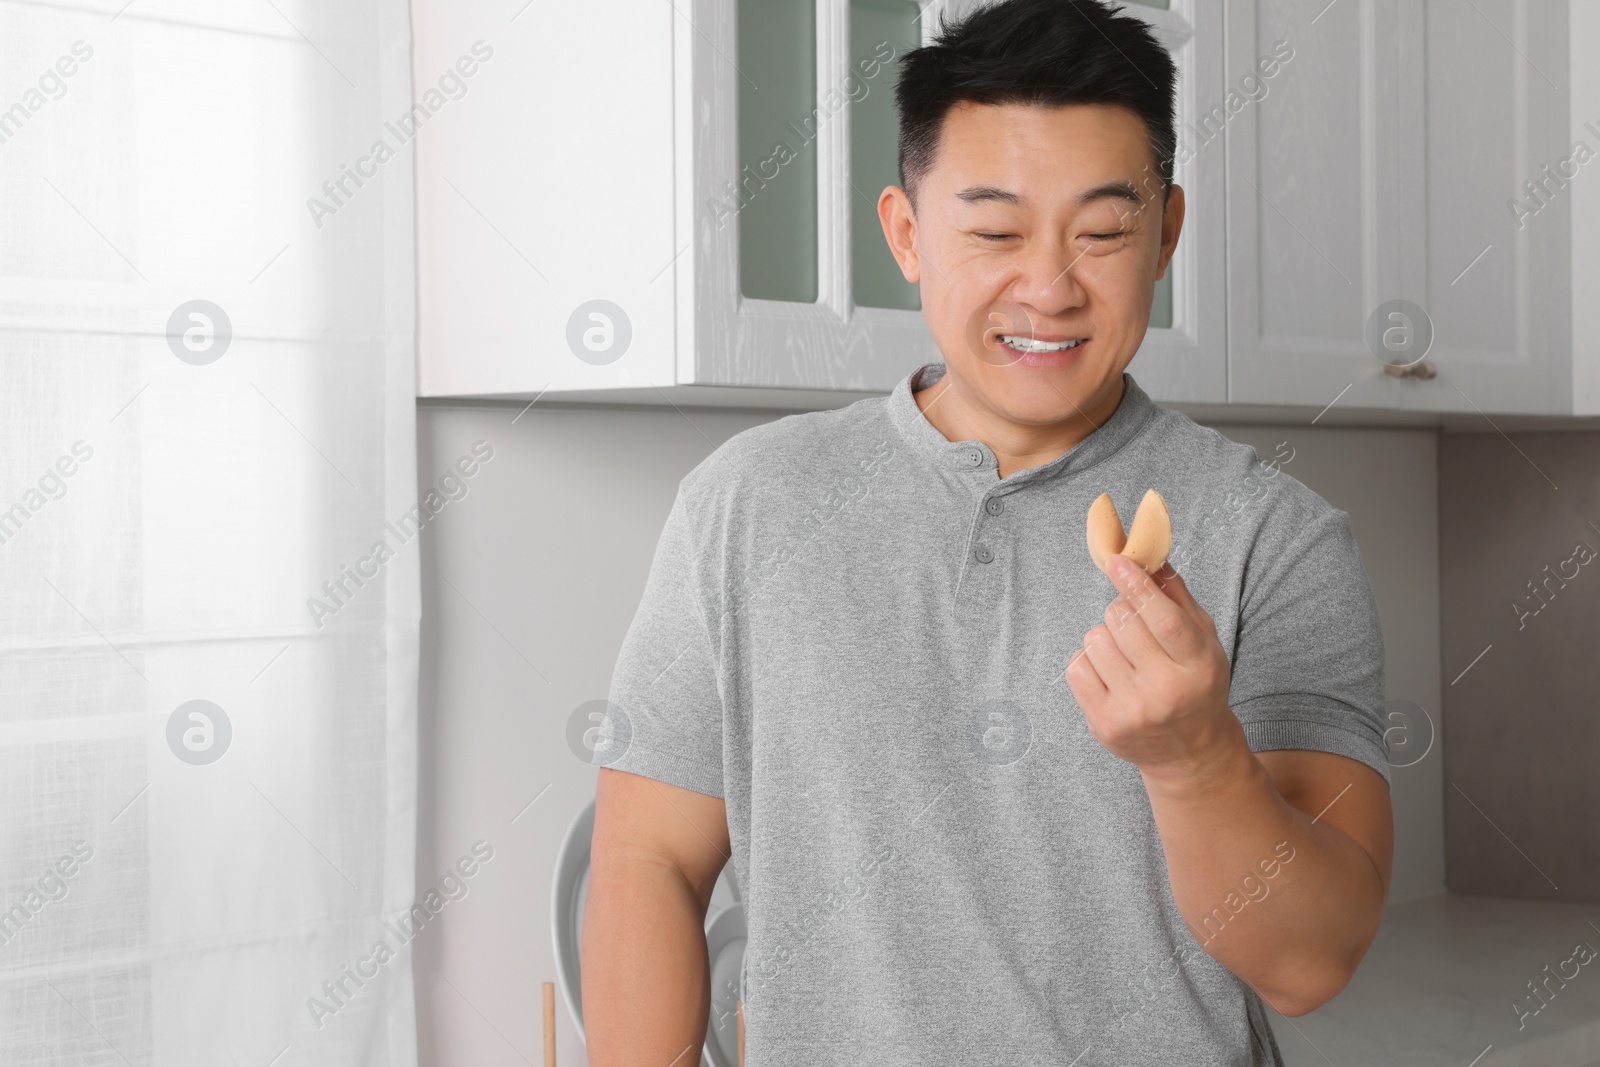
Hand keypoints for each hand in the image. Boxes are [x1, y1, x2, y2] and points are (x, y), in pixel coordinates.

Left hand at [1065, 554, 1238, 778]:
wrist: (1190, 752)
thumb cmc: (1197, 685)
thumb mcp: (1204, 641)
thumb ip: (1177, 598)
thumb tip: (1148, 558)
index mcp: (1198, 666)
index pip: (1163, 619)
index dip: (1137, 586)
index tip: (1117, 562)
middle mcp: (1166, 691)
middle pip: (1123, 622)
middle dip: (1122, 610)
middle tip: (1134, 625)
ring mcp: (1132, 710)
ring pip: (1095, 639)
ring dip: (1105, 637)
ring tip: (1125, 656)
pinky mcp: (1103, 723)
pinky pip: (1076, 667)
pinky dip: (1089, 661)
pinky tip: (1110, 673)